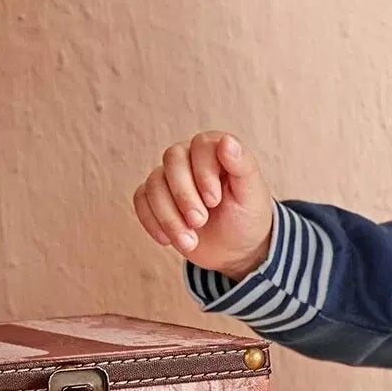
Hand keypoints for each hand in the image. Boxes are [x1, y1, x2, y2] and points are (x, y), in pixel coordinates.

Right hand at [133, 132, 273, 281]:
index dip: (203, 172)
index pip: (200, 145)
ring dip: (168, 216)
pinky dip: (152, 221)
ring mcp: (169, 177)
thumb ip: (243, 165)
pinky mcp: (155, 198)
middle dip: (183, 195)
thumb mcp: (251, 194)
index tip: (214, 201)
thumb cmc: (246, 216)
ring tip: (189, 241)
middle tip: (200, 221)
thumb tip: (226, 141)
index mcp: (216, 150)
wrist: (234, 249)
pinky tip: (168, 240)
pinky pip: (140, 200)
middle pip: (172, 159)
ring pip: (154, 183)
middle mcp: (189, 157)